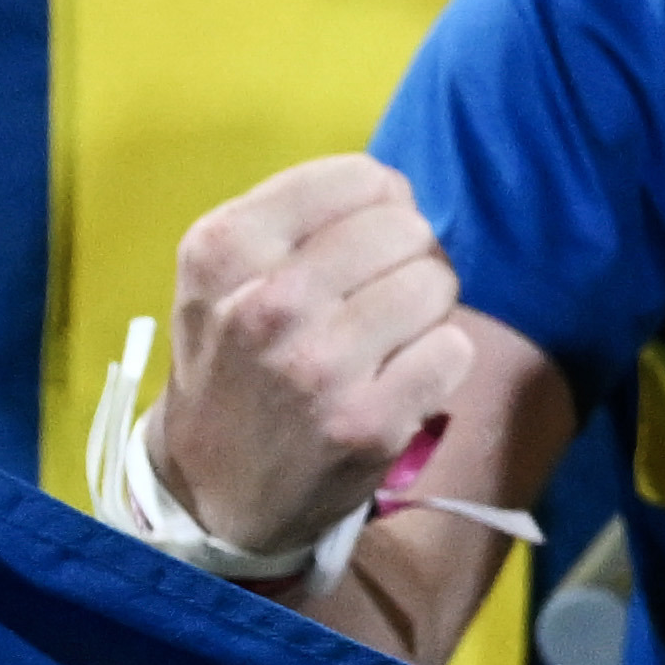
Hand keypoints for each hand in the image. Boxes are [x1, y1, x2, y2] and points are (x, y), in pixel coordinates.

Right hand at [151, 155, 481, 563]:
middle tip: (380, 294)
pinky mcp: (368, 422)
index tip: (363, 239)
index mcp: (226, 249)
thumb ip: (300, 216)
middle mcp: (269, 303)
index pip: (360, 179)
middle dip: (409, 255)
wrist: (212, 485)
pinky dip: (440, 360)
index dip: (382, 203)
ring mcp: (320, 367)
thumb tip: (398, 189)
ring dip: (428, 308)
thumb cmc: (233, 360)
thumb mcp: (222, 273)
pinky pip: (453, 350)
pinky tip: (399, 378)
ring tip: (387, 336)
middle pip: (405, 228)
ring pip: (435, 284)